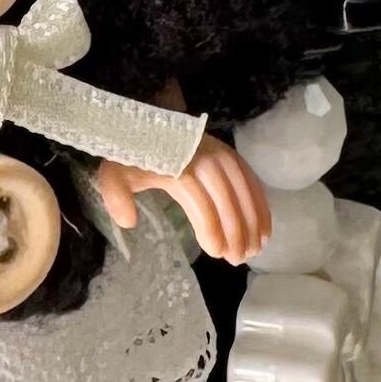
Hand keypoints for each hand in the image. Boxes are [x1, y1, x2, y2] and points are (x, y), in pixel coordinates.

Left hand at [92, 135, 271, 262]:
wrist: (149, 121)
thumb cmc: (134, 154)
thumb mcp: (115, 172)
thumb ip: (115, 194)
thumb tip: (127, 221)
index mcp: (177, 164)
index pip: (199, 200)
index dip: (210, 227)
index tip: (216, 252)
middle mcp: (204, 157)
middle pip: (227, 197)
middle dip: (236, 230)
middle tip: (238, 259)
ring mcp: (221, 153)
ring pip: (244, 189)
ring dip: (253, 221)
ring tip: (254, 250)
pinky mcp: (232, 154)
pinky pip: (251, 181)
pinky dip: (261, 205)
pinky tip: (265, 230)